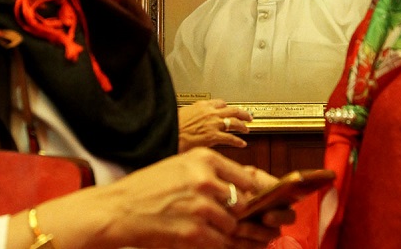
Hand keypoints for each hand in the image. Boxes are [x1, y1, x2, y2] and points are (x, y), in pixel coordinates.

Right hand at [7, 148, 286, 248]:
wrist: (118, 210)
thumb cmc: (147, 188)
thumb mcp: (180, 168)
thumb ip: (212, 176)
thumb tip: (242, 189)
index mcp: (204, 160)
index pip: (248, 176)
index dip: (268, 189)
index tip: (280, 196)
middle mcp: (207, 181)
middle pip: (248, 202)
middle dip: (266, 214)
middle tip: (281, 220)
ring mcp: (202, 208)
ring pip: (237, 225)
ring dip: (252, 234)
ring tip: (266, 236)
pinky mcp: (194, 232)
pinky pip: (223, 242)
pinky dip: (233, 246)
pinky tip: (242, 246)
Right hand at [178, 99, 252, 151]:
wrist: (167, 134)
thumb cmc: (171, 126)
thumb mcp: (182, 113)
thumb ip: (193, 115)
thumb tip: (194, 119)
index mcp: (202, 105)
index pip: (220, 103)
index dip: (227, 107)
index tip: (230, 110)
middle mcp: (210, 112)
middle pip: (233, 110)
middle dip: (243, 113)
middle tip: (248, 116)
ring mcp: (213, 124)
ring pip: (235, 122)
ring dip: (243, 126)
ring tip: (246, 129)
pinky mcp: (214, 136)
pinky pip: (231, 138)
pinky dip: (238, 141)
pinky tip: (242, 144)